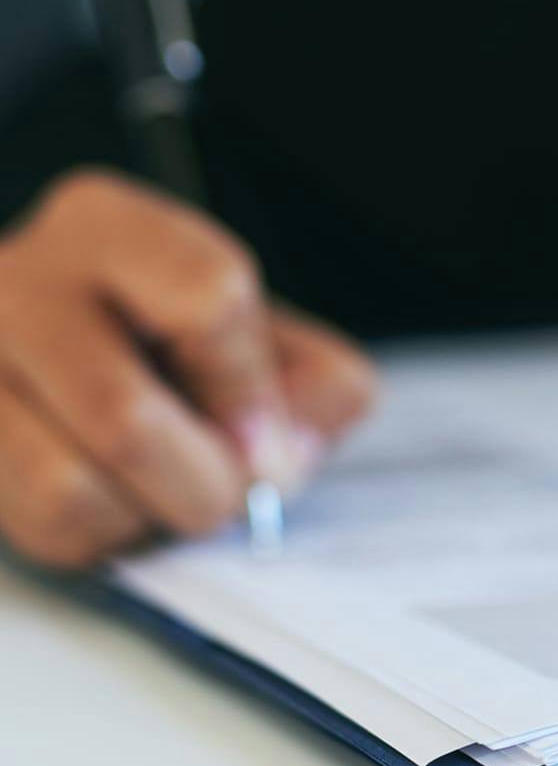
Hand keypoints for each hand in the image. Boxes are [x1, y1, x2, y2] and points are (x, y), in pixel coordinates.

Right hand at [0, 168, 375, 567]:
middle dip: (205, 483)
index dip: (252, 392)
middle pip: (124, 418)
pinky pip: (44, 526)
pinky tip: (111, 499)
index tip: (266, 437)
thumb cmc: (186, 359)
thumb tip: (285, 450)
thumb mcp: (275, 348)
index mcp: (108, 228)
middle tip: (226, 487)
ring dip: (145, 515)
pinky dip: (100, 536)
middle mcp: (15, 281)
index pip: (208, 297)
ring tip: (160, 489)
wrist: (76, 379)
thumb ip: (320, 386)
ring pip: (70, 487)